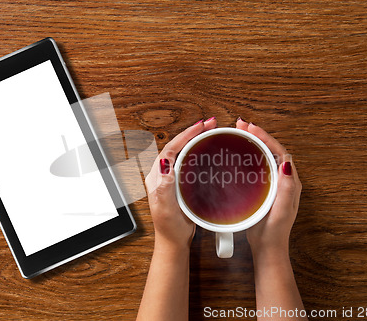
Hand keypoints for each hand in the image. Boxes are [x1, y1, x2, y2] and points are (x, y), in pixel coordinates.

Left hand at [145, 118, 216, 251]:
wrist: (174, 242)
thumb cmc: (169, 229)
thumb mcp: (166, 210)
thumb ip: (164, 189)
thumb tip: (165, 167)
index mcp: (157, 178)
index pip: (169, 149)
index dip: (184, 136)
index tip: (199, 128)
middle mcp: (162, 175)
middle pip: (176, 146)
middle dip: (192, 132)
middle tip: (210, 124)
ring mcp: (171, 178)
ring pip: (182, 152)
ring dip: (195, 140)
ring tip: (210, 131)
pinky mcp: (180, 183)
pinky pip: (188, 161)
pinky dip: (198, 151)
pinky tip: (207, 149)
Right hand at [236, 119, 301, 254]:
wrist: (267, 248)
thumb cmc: (273, 232)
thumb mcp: (281, 211)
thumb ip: (285, 188)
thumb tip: (286, 163)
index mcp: (289, 182)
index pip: (279, 151)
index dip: (265, 137)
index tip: (251, 128)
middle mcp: (283, 180)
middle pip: (272, 150)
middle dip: (258, 135)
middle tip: (241, 125)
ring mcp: (273, 184)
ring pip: (264, 156)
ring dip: (253, 142)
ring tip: (239, 132)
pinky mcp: (264, 188)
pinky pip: (258, 166)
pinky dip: (249, 155)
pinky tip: (239, 153)